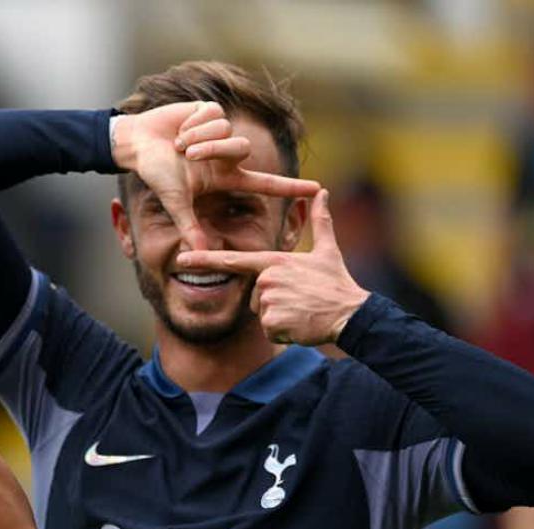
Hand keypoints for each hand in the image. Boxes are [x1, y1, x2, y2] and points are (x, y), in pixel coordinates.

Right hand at [113, 102, 320, 244]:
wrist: (137, 145)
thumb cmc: (157, 174)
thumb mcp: (175, 202)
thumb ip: (190, 225)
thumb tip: (200, 253)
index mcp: (224, 176)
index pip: (264, 183)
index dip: (290, 186)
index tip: (317, 189)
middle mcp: (227, 154)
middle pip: (242, 148)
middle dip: (214, 150)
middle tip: (189, 156)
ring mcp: (220, 132)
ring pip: (226, 130)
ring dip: (199, 137)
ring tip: (179, 145)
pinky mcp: (209, 111)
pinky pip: (213, 114)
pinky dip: (193, 123)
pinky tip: (180, 128)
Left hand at [175, 190, 369, 345]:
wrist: (351, 313)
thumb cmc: (337, 283)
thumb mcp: (328, 250)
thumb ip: (320, 221)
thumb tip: (322, 191)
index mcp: (274, 262)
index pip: (233, 260)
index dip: (205, 259)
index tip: (182, 257)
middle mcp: (267, 279)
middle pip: (255, 296)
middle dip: (274, 302)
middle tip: (299, 300)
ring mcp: (269, 300)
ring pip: (262, 314)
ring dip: (280, 317)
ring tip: (301, 310)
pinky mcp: (273, 322)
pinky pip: (269, 330)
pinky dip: (283, 332)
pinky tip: (299, 324)